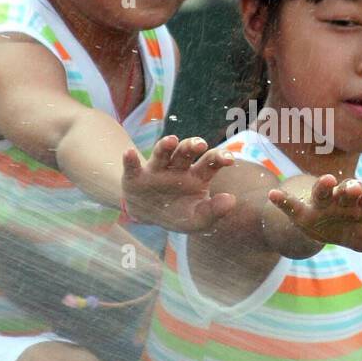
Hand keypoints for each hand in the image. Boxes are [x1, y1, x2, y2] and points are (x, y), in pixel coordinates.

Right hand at [121, 136, 235, 231]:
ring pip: (162, 153)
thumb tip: (232, 200)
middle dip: (192, 145)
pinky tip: (129, 153)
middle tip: (200, 145)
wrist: (150, 218)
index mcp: (197, 175)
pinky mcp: (135, 177)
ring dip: (165, 145)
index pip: (210, 162)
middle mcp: (178, 168)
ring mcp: (156, 170)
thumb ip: (215, 211)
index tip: (229, 160)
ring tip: (171, 141)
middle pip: (186, 152)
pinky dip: (130, 160)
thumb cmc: (179, 215)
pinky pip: (132, 167)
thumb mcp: (198, 220)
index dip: (219, 158)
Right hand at [266, 175, 361, 252]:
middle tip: (355, 188)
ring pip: (323, 194)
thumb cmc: (355, 229)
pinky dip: (282, 201)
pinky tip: (273, 195)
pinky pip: (290, 206)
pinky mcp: (302, 213)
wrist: (323, 231)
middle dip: (351, 190)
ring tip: (327, 181)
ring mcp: (321, 205)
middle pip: (348, 192)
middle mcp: (343, 199)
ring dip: (325, 187)